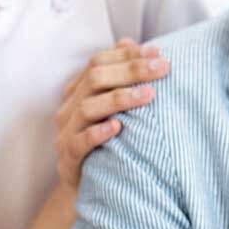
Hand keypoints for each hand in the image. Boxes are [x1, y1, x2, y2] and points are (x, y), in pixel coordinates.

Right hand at [55, 38, 170, 188]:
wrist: (90, 187)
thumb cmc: (108, 141)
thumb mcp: (114, 107)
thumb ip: (120, 75)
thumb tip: (130, 42)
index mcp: (78, 90)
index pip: (97, 62)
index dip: (126, 55)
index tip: (157, 53)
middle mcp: (69, 108)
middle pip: (95, 79)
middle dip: (131, 70)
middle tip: (162, 69)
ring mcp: (66, 133)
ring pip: (87, 108)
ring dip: (120, 98)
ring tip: (149, 95)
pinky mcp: (68, 160)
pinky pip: (79, 143)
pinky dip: (98, 133)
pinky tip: (118, 127)